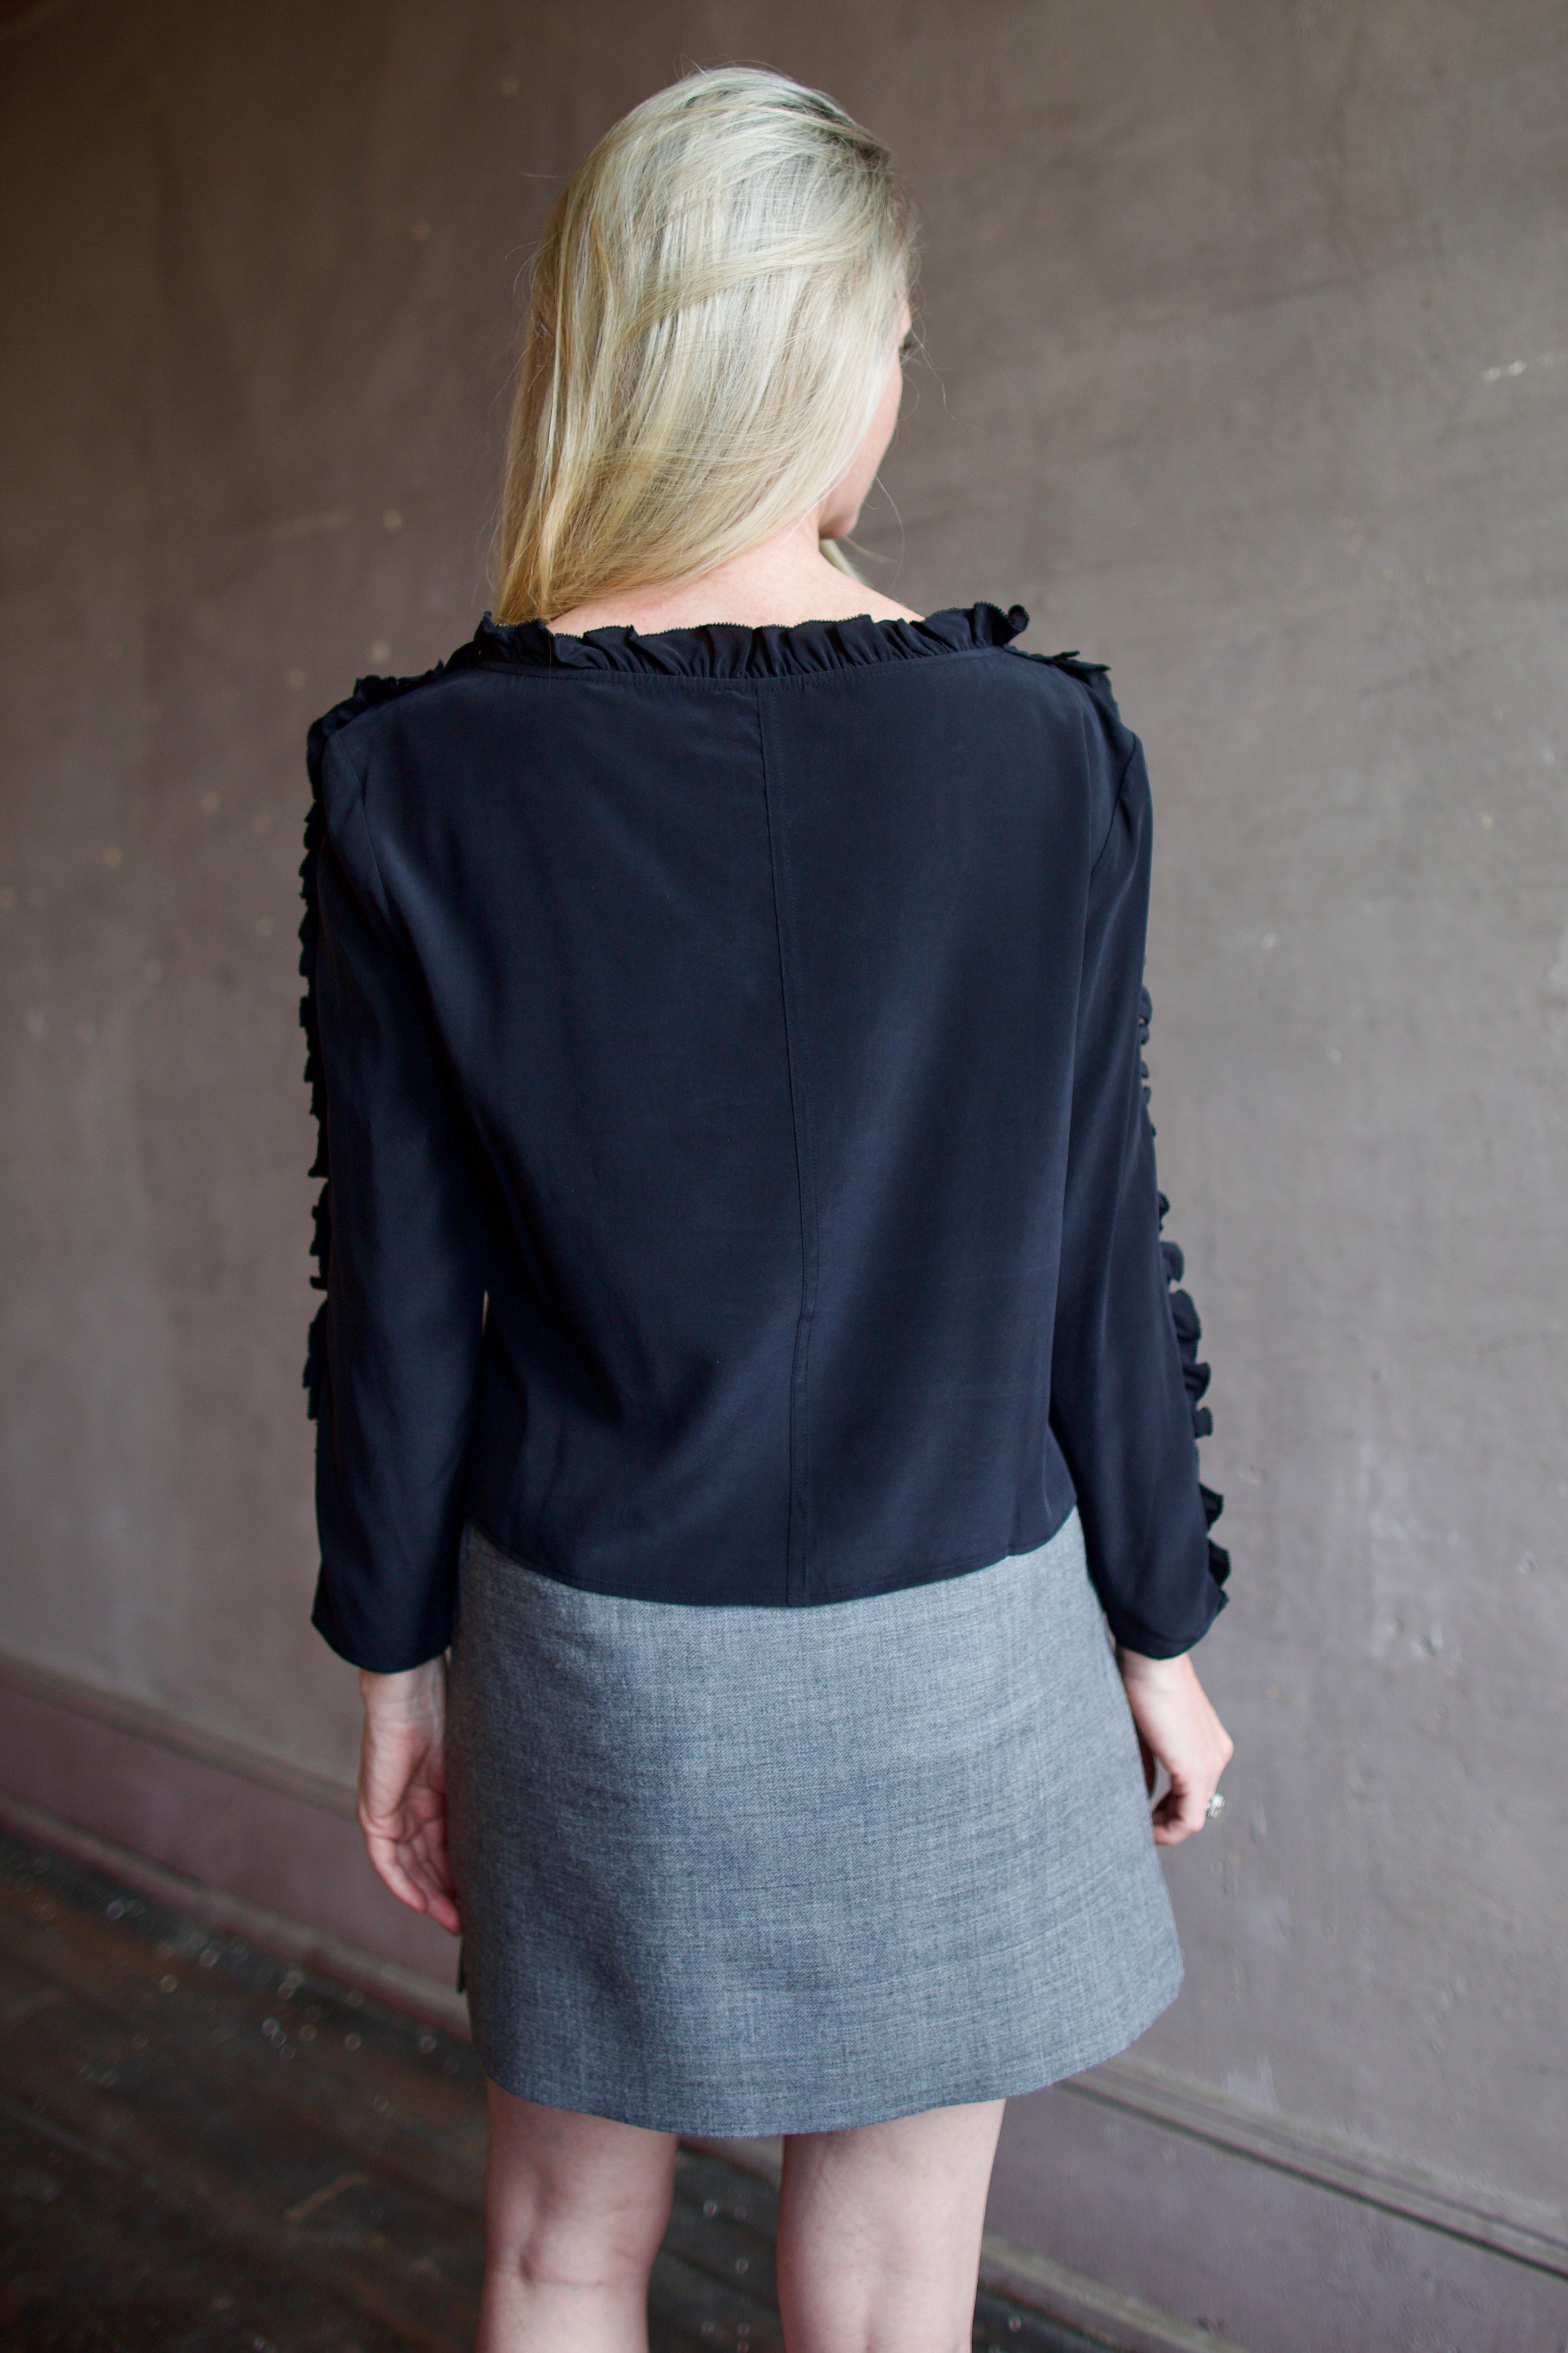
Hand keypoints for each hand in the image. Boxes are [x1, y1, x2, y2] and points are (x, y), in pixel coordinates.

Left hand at [356, 1659, 461, 1934]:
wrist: (413, 1690)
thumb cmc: (447, 1711)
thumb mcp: (470, 1764)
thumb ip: (480, 1794)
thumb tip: (520, 1821)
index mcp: (435, 1792)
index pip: (449, 1842)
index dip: (465, 1870)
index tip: (487, 1893)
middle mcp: (412, 1806)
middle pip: (429, 1861)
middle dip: (450, 1892)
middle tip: (473, 1919)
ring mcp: (392, 1810)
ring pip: (409, 1866)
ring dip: (429, 1895)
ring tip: (455, 1920)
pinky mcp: (376, 1812)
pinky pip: (386, 1860)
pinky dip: (402, 1884)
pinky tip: (422, 1904)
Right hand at [1116, 1646, 1233, 1846]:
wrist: (1152, 1657)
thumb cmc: (1142, 1680)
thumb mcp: (1144, 1729)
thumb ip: (1148, 1761)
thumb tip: (1144, 1793)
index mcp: (1208, 1741)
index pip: (1194, 1788)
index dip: (1169, 1807)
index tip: (1144, 1809)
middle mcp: (1217, 1755)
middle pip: (1195, 1804)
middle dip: (1167, 1820)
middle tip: (1140, 1825)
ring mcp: (1211, 1764)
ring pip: (1193, 1815)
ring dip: (1167, 1828)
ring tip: (1142, 1831)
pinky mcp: (1197, 1771)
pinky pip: (1190, 1819)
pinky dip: (1169, 1831)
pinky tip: (1147, 1830)